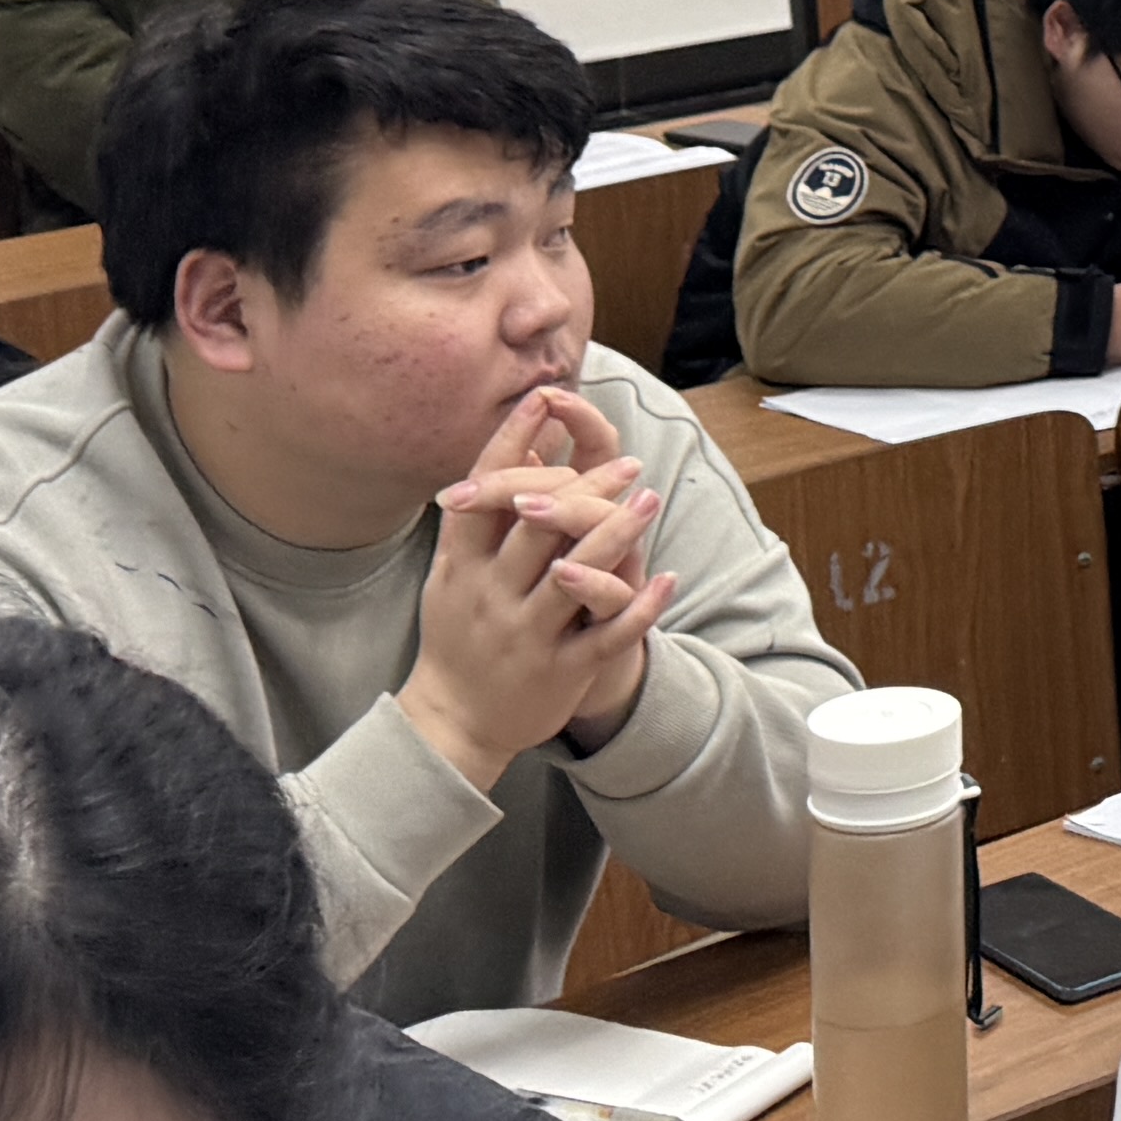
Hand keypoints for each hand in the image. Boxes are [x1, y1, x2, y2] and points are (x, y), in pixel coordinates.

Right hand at [398, 389, 671, 790]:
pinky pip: (606, 635)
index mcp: (462, 566)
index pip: (485, 493)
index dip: (513, 442)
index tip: (545, 399)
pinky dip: (640, 608)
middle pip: (537, 531)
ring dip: (615, 536)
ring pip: (575, 577)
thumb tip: (515, 451)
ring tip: (650, 500)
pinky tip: (667, 577)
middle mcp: (491, 596)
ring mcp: (526, 634)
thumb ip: (481, 519)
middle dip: (582, 490)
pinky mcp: (559, 670)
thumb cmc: (458, 634)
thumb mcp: (455, 574)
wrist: (453, 721)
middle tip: (627, 461)